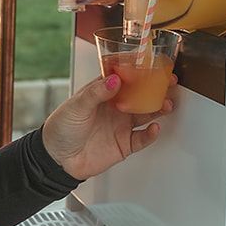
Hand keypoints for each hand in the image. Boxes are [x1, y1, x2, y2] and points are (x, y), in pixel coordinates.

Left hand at [40, 73, 175, 181]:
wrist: (56, 160)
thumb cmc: (61, 129)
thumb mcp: (77, 106)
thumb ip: (96, 93)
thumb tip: (114, 80)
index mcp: (103, 93)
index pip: (125, 78)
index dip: (139, 71)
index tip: (152, 65)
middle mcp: (115, 108)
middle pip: (141, 95)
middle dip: (156, 88)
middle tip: (169, 82)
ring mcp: (120, 125)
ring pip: (146, 114)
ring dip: (158, 109)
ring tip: (166, 104)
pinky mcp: (123, 144)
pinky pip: (142, 138)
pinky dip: (150, 134)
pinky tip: (155, 128)